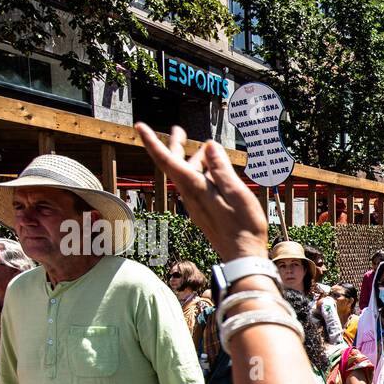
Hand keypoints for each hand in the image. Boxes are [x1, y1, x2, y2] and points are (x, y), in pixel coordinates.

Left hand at [135, 123, 267, 260]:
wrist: (242, 257)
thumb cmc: (243, 227)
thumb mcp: (236, 193)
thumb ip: (221, 169)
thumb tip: (209, 146)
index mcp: (195, 188)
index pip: (168, 160)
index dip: (152, 142)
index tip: (139, 126)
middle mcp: (190, 195)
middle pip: (175, 166)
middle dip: (175, 145)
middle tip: (178, 129)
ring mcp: (195, 205)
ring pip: (188, 175)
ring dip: (196, 159)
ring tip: (208, 149)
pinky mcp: (202, 211)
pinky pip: (197, 186)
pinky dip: (204, 173)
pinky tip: (216, 172)